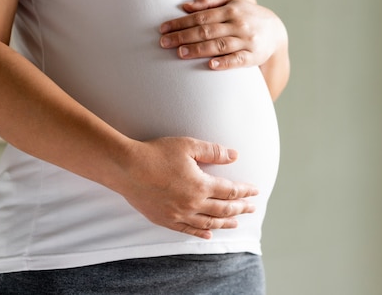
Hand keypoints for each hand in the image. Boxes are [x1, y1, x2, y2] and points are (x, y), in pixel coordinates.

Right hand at [119, 136, 258, 239]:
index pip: (230, 191)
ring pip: (208, 223)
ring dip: (224, 223)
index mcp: (201, 185)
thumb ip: (213, 152)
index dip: (244, 192)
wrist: (126, 167)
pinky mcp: (165, 220)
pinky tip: (209, 234)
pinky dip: (201, 234)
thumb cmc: (156, 153)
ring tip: (236, 223)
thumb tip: (234, 155)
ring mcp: (178, 214)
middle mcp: (192, 204)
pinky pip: (188, 230)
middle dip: (240, 208)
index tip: (255, 192)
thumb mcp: (188, 146)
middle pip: (223, 209)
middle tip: (252, 208)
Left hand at [159, 0, 286, 69]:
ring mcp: (246, 41)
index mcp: (231, 10)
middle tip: (164, 43)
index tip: (163, 29)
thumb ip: (209, 2)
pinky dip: (224, 63)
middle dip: (184, 36)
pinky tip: (210, 65)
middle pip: (207, 30)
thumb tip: (185, 5)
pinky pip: (237, 60)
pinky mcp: (253, 57)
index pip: (201, 16)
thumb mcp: (232, 3)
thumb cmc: (247, 16)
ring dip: (198, 49)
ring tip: (180, 53)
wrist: (276, 32)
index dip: (181, 22)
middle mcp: (239, 24)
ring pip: (219, 45)